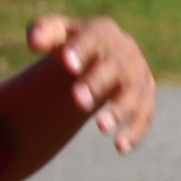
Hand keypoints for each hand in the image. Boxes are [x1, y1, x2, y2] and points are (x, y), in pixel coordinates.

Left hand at [24, 14, 155, 152]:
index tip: (67, 65)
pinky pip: (145, 115)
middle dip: (99, 83)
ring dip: (121, 110)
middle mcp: (126, 51)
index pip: (93, 37)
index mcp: (103, 31)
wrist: (101, 55)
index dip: (82, 50)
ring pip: (135, 92)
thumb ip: (41, 33)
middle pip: (116, 66)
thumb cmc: (72, 46)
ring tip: (101, 128)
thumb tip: (33, 43)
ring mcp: (139, 74)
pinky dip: (136, 131)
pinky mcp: (146, 97)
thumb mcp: (55, 35)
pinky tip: (120, 148)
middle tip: (79, 102)